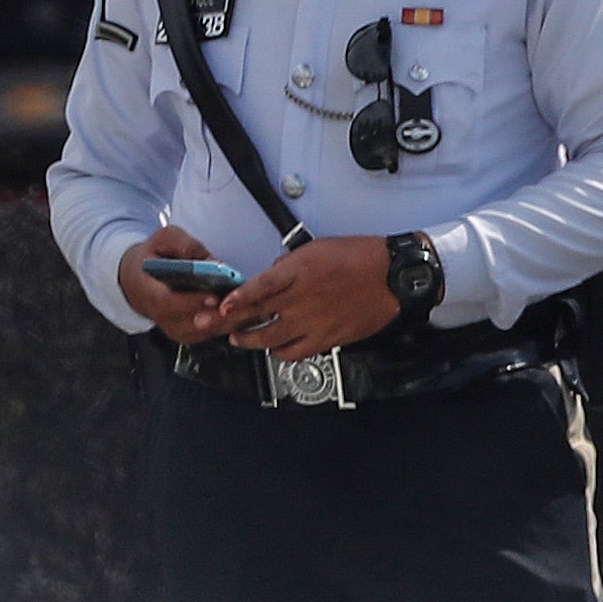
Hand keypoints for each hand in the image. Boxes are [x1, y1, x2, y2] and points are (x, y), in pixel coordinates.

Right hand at [118, 229, 239, 343]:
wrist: (138, 280)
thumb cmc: (152, 257)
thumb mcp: (163, 239)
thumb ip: (184, 245)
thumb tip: (211, 260)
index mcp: (148, 292)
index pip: (167, 304)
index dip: (191, 302)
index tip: (213, 296)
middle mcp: (162, 318)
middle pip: (194, 323)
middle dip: (222, 314)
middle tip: (245, 304)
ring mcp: (177, 330)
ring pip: (208, 330)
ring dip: (233, 320)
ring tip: (255, 307)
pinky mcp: (191, 334)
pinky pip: (214, 332)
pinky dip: (234, 322)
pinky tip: (251, 311)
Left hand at [218, 235, 400, 359]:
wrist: (392, 277)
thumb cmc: (358, 257)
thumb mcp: (317, 247)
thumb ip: (288, 265)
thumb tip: (270, 276)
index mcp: (299, 271)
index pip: (258, 288)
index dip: (236, 300)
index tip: (221, 307)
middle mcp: (302, 299)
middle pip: (256, 316)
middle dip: (228, 323)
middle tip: (211, 326)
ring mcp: (313, 322)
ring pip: (270, 340)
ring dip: (249, 341)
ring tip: (238, 339)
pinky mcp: (326, 339)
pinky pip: (294, 353)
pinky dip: (279, 353)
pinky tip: (274, 349)